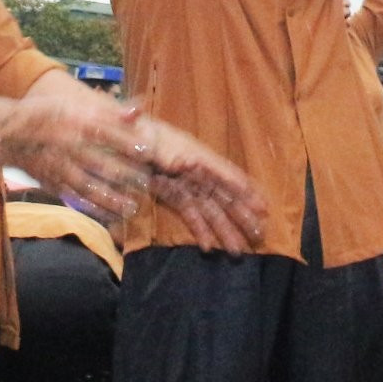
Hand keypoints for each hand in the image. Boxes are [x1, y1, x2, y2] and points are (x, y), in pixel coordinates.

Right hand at [0, 86, 156, 218]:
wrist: (6, 133)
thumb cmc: (46, 113)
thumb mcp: (74, 104)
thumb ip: (109, 109)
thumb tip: (139, 109)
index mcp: (75, 123)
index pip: (106, 133)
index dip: (127, 143)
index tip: (148, 152)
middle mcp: (67, 147)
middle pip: (100, 163)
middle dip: (124, 176)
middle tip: (147, 183)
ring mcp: (58, 168)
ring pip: (88, 186)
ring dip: (111, 198)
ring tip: (132, 206)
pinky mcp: (51, 183)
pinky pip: (74, 198)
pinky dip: (93, 208)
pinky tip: (110, 215)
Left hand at [129, 113, 266, 254]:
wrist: (121, 135)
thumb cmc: (134, 130)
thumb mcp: (140, 129)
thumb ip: (155, 140)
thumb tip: (182, 160)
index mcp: (193, 153)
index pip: (222, 172)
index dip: (241, 188)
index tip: (261, 204)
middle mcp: (197, 171)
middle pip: (224, 195)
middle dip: (243, 215)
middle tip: (261, 234)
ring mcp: (187, 185)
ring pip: (211, 210)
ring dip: (225, 230)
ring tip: (239, 252)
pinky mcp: (174, 196)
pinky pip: (191, 215)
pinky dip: (200, 230)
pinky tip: (207, 249)